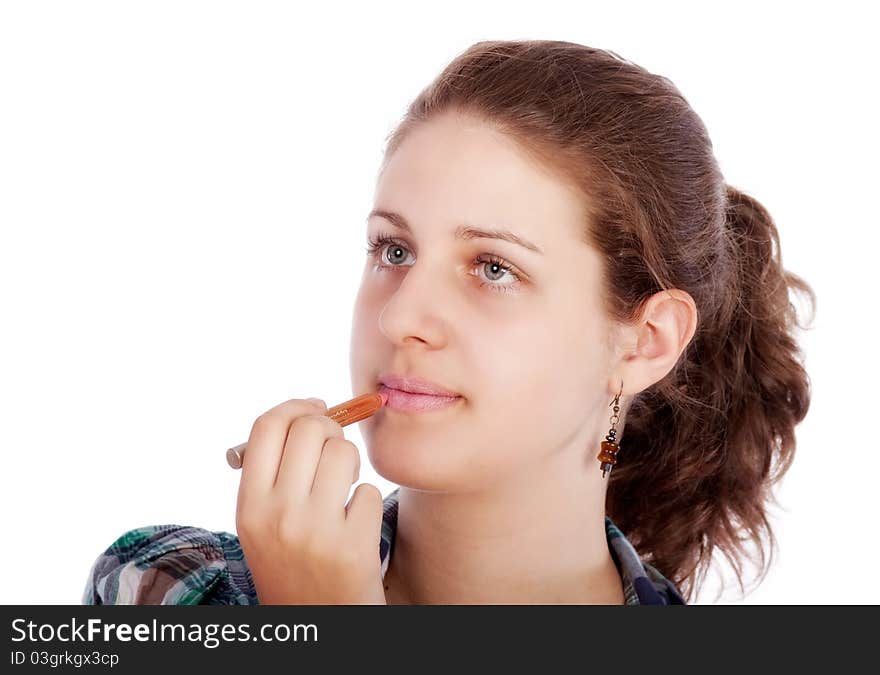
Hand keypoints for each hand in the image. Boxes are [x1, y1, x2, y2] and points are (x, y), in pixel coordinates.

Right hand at [235, 397, 386, 603]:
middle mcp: (277, 516)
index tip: (315, 406)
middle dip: (330, 429)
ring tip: (343, 490)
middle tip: (334, 448)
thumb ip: (272, 473)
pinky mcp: (352, 547)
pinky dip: (364, 503)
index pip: (267, 426)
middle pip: (310, 429)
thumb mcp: (263, 525)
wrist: (317, 627)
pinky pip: (368, 491)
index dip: (295, 405)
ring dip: (350, 465)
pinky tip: (353, 527)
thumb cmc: (293, 565)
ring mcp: (315, 532)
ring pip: (344, 453)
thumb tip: (304, 411)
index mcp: (249, 506)